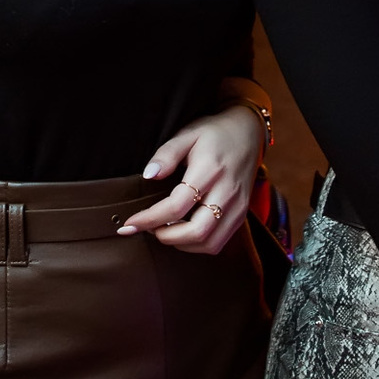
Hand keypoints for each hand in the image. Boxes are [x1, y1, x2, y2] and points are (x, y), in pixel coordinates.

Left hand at [118, 104, 260, 254]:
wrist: (248, 133)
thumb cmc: (213, 133)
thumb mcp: (187, 134)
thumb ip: (167, 154)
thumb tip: (148, 175)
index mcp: (210, 170)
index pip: (177, 205)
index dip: (150, 218)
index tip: (130, 223)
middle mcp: (227, 191)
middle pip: (197, 231)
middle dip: (166, 237)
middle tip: (148, 229)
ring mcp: (237, 206)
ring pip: (209, 243)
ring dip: (181, 244)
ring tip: (164, 231)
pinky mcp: (241, 215)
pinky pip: (219, 243)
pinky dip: (196, 245)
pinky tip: (182, 233)